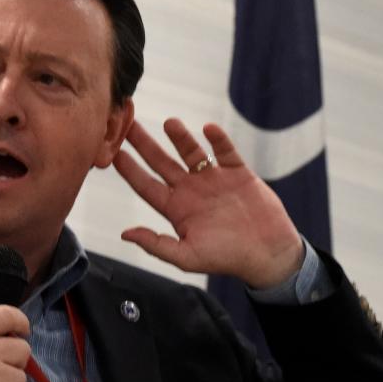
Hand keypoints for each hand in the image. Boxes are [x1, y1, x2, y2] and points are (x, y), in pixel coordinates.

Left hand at [113, 118, 303, 287]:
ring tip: (170, 123)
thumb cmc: (227, 258)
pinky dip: (218, 139)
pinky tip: (208, 129)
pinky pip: (225, 151)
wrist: (268, 254)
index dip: (130, 170)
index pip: (146, 185)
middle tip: (129, 124)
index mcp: (176, 209)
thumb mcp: (187, 257)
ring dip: (181, 138)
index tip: (113, 153)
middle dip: (145, 144)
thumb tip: (126, 234)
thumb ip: (156, 245)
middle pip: (162, 163)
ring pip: (192, 152)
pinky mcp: (237, 173)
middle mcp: (191, 190)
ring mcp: (213, 179)